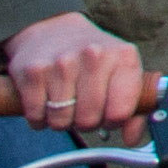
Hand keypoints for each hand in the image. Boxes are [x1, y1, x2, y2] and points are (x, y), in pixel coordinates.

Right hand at [2, 11, 148, 130]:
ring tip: (65, 100)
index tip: (108, 113)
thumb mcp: (123, 73)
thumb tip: (131, 139)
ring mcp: (62, 63)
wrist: (54, 28)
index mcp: (123, 57)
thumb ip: (135, 109)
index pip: (121, 112)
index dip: (112, 121)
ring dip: (61, 120)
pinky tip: (46, 99)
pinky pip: (36, 117)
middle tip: (82, 107)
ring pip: (61, 122)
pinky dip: (39, 118)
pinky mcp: (33, 72)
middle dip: (85, 122)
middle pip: (89, 120)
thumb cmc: (94, 57)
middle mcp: (94, 56)